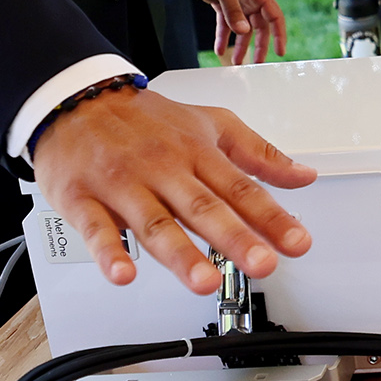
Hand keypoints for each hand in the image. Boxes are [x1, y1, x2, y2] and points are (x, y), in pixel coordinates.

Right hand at [30, 85, 317, 292]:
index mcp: (197, 153)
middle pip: (203, 207)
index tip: (297, 243)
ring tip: (204, 280)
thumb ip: (258, 153)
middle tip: (262, 263)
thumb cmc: (145, 120)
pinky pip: (96, 229)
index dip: (272, 217)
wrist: (76, 99)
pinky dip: (108, 252)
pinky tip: (123, 273)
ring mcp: (123, 185)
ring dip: (180, 253)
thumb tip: (304, 176)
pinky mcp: (84, 199)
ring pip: (155, 223)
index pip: (241, 189)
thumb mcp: (210, 124)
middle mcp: (163, 169)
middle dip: (235, 238)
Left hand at [189, 0, 287, 62]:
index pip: (275, 17)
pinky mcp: (223, 5)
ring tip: (236, 62)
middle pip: (260, 27)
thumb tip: (243, 32)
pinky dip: (223, 38)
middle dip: (258, 46)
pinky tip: (220, 49)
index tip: (280, 51)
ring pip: (243, 29)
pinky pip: (226, 25)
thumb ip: (234, 11)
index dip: (279, 35)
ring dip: (240, 45)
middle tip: (256, 63)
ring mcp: (237, 3)